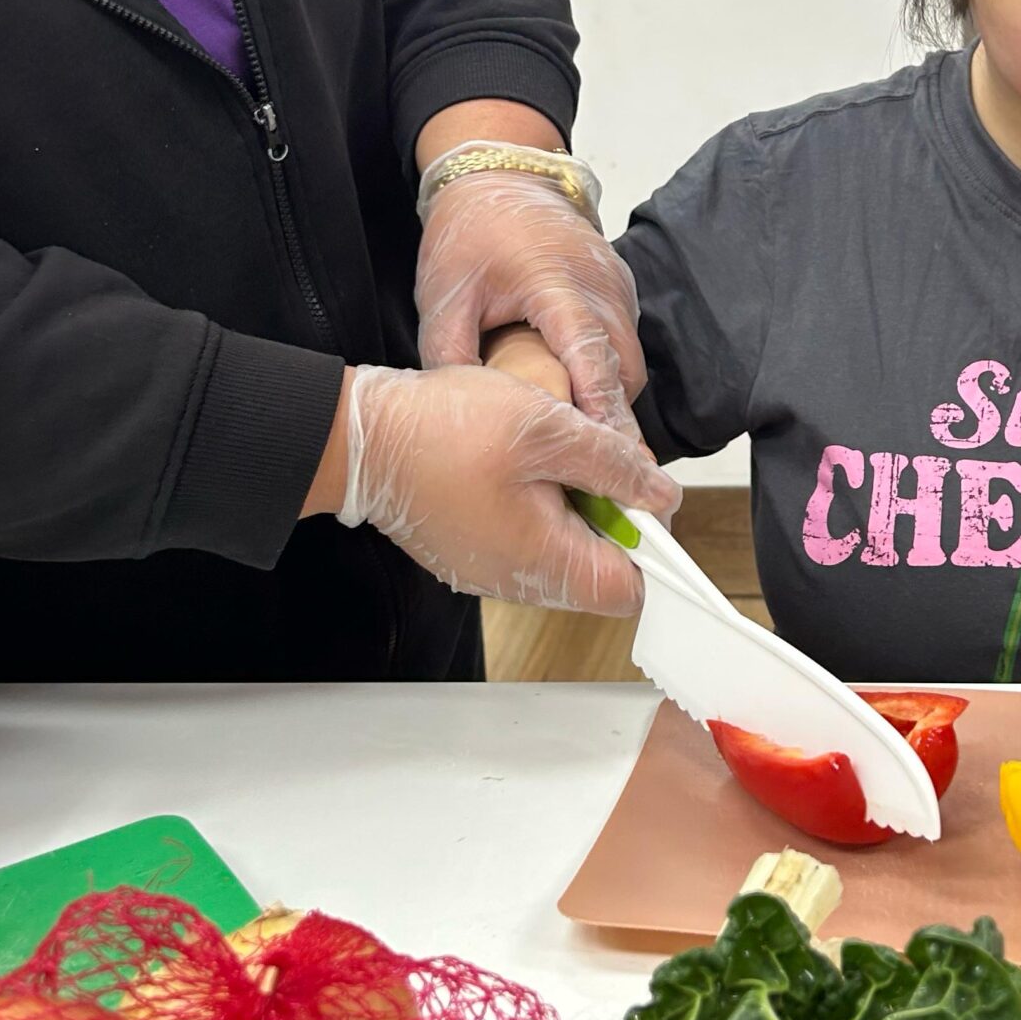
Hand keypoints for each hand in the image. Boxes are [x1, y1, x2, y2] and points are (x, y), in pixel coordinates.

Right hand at [336, 360, 676, 615]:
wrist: (359, 435)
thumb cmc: (443, 430)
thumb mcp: (550, 429)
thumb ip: (615, 465)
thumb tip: (661, 494)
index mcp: (543, 563)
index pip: (629, 589)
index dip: (651, 546)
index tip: (644, 498)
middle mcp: (515, 581)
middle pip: (595, 569)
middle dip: (607, 514)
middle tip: (585, 457)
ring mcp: (487, 569)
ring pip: (558, 549)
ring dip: (568, 502)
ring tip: (543, 453)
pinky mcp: (467, 549)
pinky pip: (521, 537)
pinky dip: (532, 502)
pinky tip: (513, 461)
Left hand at [416, 172, 643, 435]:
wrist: (499, 177)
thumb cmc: (470, 234)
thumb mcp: (444, 297)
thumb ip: (451, 357)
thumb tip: (471, 420)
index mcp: (557, 282)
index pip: (591, 357)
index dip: (603, 411)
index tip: (612, 457)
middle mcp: (601, 284)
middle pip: (624, 371)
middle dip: (612, 420)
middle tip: (591, 471)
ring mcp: (618, 284)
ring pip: (629, 362)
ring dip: (610, 399)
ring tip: (583, 444)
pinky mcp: (621, 288)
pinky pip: (625, 343)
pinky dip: (609, 375)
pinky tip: (580, 400)